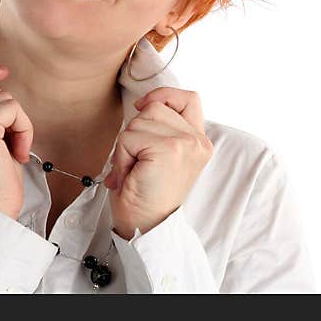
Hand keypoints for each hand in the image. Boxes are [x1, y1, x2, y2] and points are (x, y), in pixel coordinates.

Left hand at [104, 86, 213, 239]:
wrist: (145, 225)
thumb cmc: (144, 192)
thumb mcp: (158, 154)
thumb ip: (159, 129)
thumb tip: (141, 103)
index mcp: (198, 141)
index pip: (188, 98)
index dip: (163, 95)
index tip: (142, 106)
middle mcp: (198, 141)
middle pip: (154, 107)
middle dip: (135, 131)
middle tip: (138, 162)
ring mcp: (186, 144)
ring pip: (139, 121)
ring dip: (126, 145)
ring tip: (135, 169)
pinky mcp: (170, 150)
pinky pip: (129, 138)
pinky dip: (122, 156)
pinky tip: (131, 174)